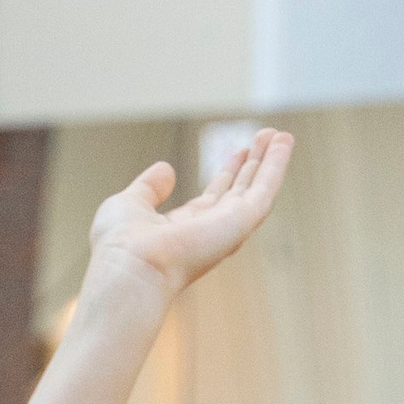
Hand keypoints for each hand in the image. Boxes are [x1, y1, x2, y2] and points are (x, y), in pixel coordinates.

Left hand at [86, 130, 292, 307]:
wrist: (130, 268)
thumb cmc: (120, 246)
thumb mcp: (129, 205)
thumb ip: (148, 188)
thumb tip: (166, 169)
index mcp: (181, 231)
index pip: (212, 199)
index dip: (227, 174)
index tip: (239, 151)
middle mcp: (207, 234)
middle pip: (238, 194)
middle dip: (253, 166)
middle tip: (267, 137)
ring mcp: (225, 231)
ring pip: (256, 191)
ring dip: (271, 162)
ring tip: (283, 135)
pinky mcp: (239, 224)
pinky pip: (264, 191)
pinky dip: (276, 166)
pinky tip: (284, 143)